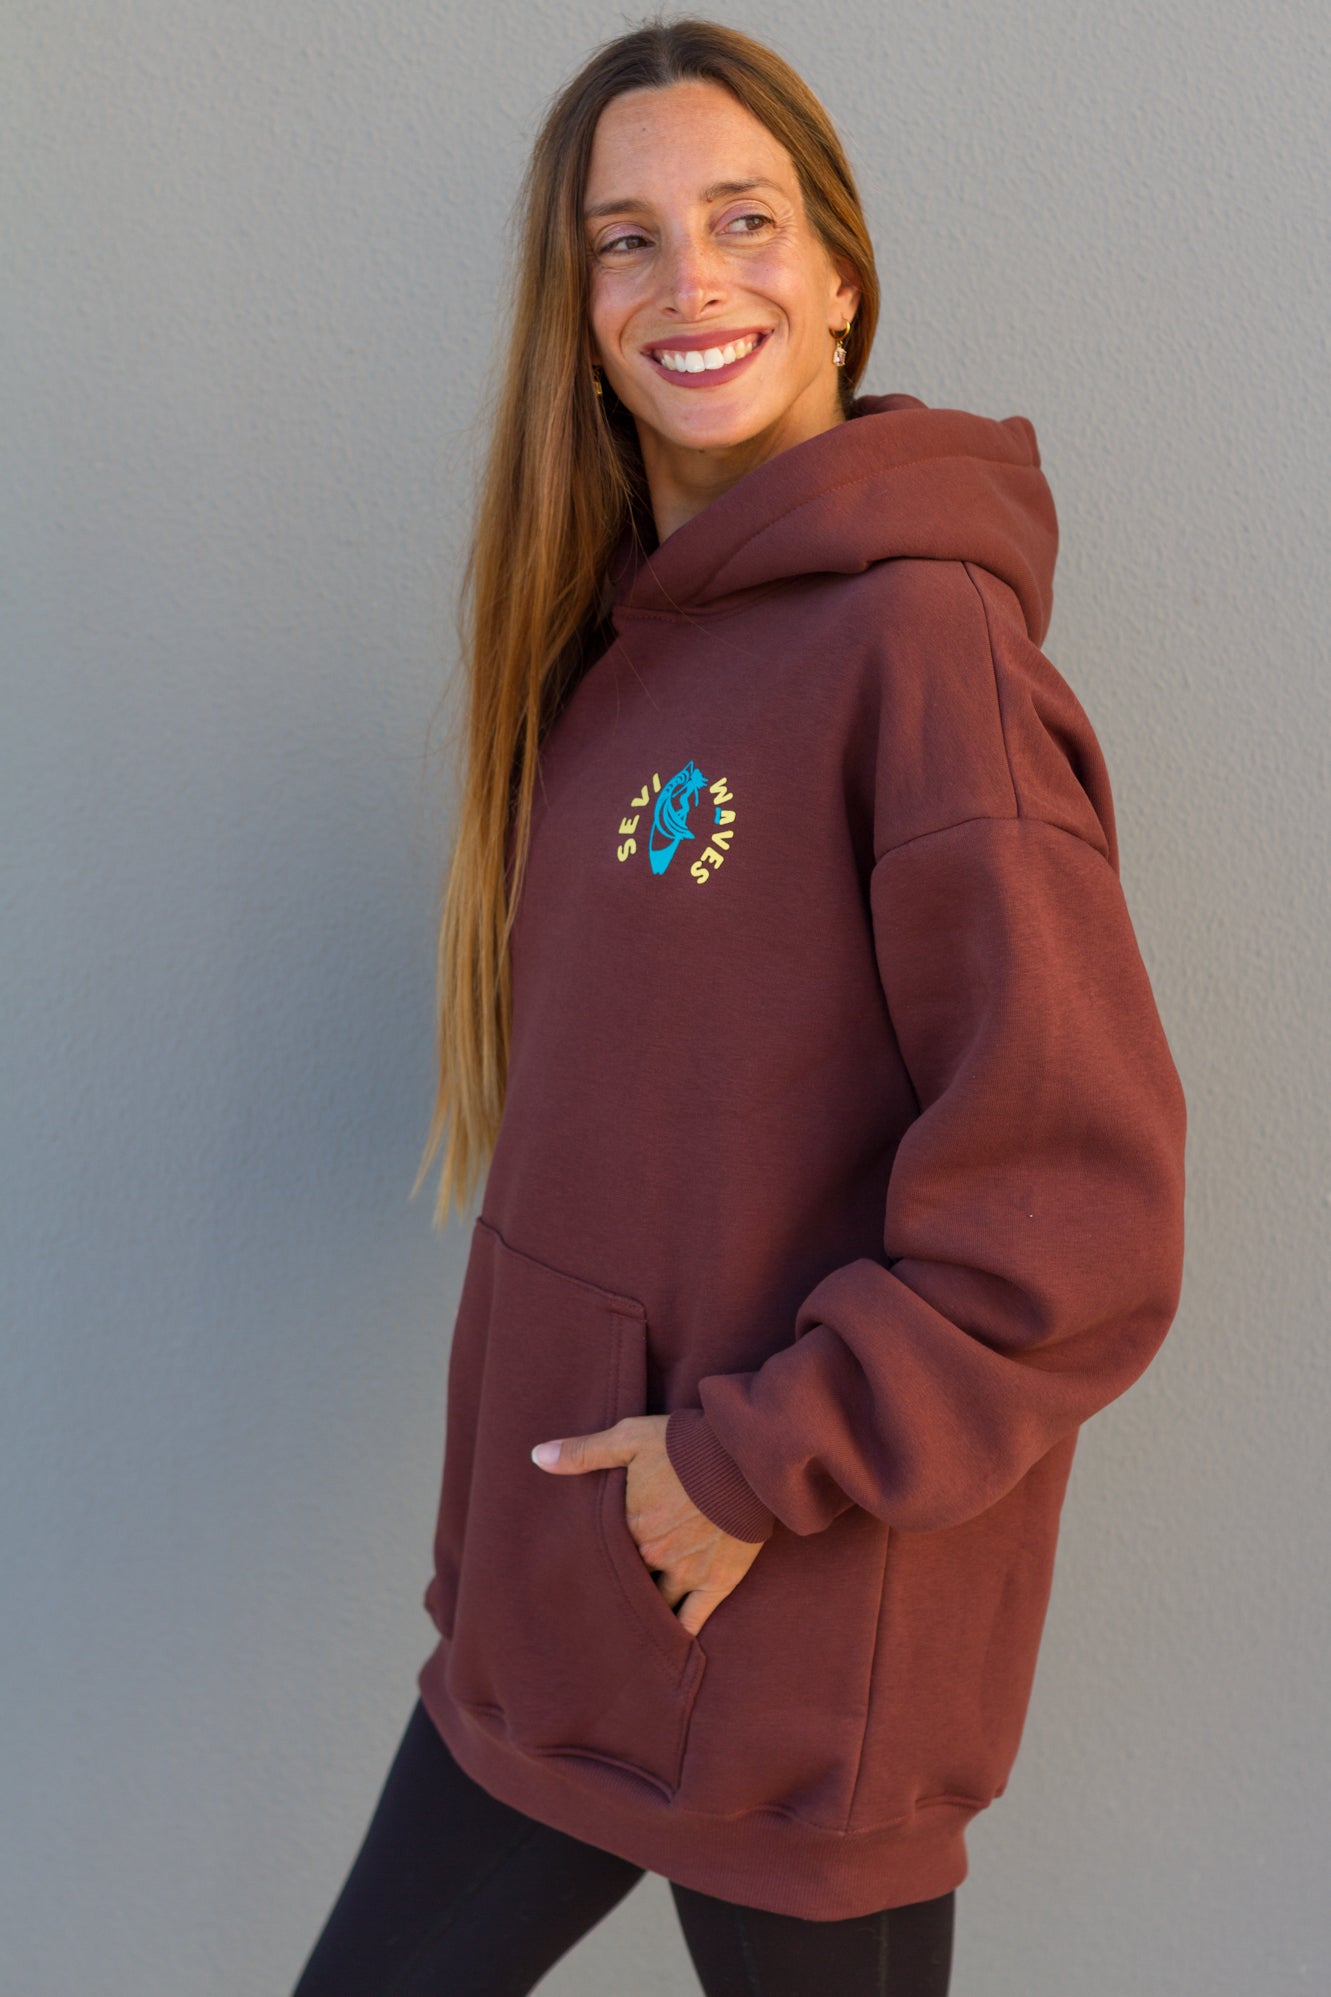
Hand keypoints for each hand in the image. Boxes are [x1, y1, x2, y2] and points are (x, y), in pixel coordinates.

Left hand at [530, 1414, 763, 1636]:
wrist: (744, 1454)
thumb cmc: (684, 1443)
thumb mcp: (630, 1437)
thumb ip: (583, 1452)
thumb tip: (537, 1457)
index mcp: (627, 1524)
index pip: (599, 1552)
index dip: (593, 1558)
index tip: (586, 1564)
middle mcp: (651, 1555)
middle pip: (625, 1580)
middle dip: (616, 1586)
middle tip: (602, 1598)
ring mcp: (685, 1572)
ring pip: (653, 1605)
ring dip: (642, 1613)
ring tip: (627, 1628)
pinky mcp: (716, 1582)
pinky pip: (692, 1620)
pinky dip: (678, 1634)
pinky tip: (664, 1646)